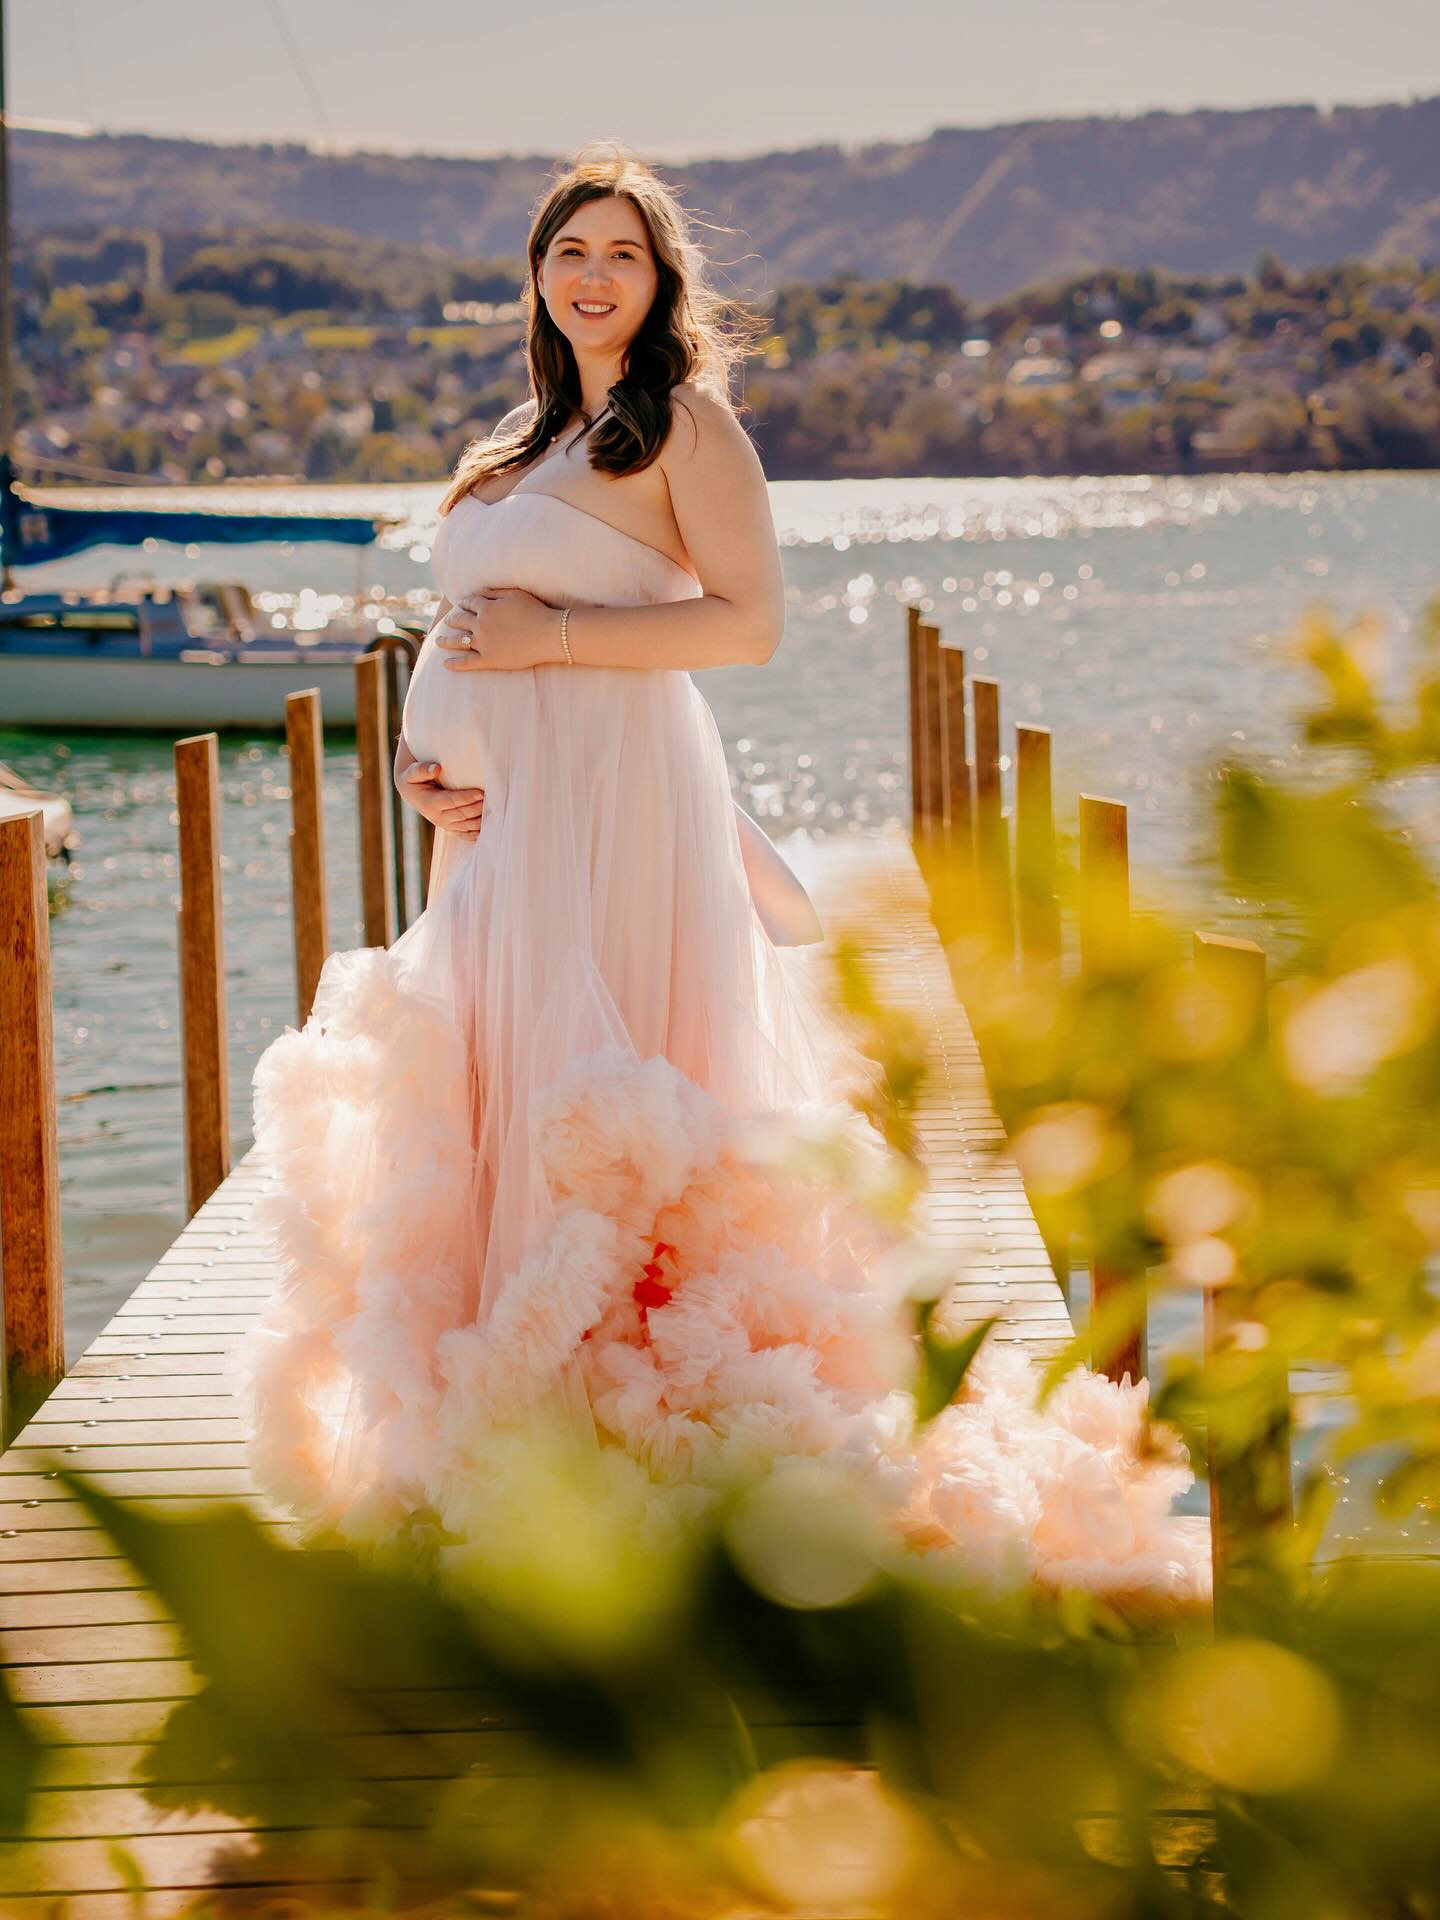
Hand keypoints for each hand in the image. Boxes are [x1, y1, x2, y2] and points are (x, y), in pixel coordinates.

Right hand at [397, 761, 484, 839]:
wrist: (411, 792)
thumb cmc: (413, 779)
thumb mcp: (412, 773)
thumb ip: (421, 770)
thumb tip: (436, 768)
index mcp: (429, 803)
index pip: (452, 801)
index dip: (467, 798)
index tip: (481, 793)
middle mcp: (437, 817)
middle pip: (462, 814)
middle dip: (477, 808)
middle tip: (492, 800)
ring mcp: (445, 824)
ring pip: (466, 826)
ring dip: (480, 821)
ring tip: (494, 811)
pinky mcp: (450, 828)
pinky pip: (465, 835)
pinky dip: (476, 834)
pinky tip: (487, 830)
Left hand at [433, 587, 558, 670]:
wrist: (548, 634)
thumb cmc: (535, 611)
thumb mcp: (515, 594)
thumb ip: (495, 593)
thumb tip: (479, 592)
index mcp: (486, 608)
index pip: (469, 603)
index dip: (463, 603)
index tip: (460, 605)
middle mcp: (480, 625)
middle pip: (460, 621)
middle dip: (452, 620)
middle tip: (447, 622)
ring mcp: (483, 643)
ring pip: (458, 641)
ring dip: (446, 641)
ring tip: (438, 641)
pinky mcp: (489, 660)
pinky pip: (467, 662)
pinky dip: (455, 663)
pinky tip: (445, 664)